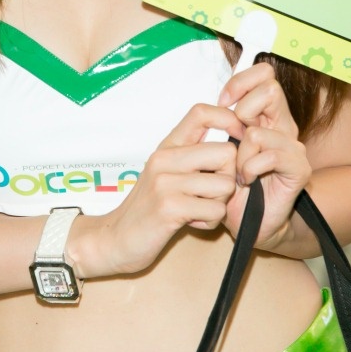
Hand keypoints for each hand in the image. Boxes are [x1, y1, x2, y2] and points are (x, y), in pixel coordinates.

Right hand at [72, 102, 245, 278]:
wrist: (114, 239)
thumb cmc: (148, 208)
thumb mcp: (166, 172)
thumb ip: (192, 155)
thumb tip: (234, 141)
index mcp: (167, 146)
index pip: (202, 113)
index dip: (229, 120)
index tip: (236, 141)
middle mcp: (165, 158)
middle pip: (227, 152)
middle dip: (229, 177)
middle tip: (211, 194)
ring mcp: (166, 182)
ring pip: (226, 185)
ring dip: (219, 204)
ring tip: (198, 210)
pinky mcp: (169, 207)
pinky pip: (216, 210)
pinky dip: (210, 222)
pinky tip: (191, 222)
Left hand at [218, 62, 310, 248]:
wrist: (249, 222)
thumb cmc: (233, 186)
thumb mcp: (224, 146)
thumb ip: (228, 120)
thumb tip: (223, 98)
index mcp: (267, 116)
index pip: (264, 74)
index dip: (241, 82)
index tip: (223, 102)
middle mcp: (283, 126)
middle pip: (270, 89)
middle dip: (242, 111)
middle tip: (234, 137)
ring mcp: (294, 147)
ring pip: (258, 131)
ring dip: (239, 155)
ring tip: (238, 172)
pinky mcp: (299, 168)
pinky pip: (270, 155)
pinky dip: (250, 169)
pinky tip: (246, 181)